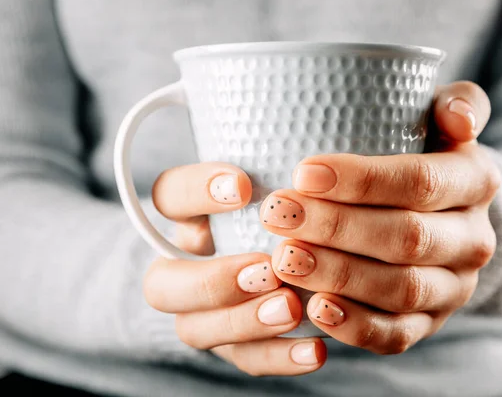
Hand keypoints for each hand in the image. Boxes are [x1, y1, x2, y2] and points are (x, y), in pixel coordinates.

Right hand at [143, 163, 325, 374]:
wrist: (275, 267)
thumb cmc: (280, 216)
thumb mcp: (274, 189)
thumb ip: (278, 180)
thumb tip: (313, 165)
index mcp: (187, 220)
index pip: (167, 197)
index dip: (195, 192)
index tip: (242, 187)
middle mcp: (183, 269)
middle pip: (162, 285)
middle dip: (212, 280)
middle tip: (265, 270)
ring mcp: (202, 314)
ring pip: (196, 330)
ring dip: (244, 322)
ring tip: (293, 308)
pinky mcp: (233, 346)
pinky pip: (245, 360)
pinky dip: (279, 358)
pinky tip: (315, 349)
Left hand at [260, 81, 499, 353]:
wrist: (451, 217)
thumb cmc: (427, 157)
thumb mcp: (445, 121)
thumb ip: (457, 103)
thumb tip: (460, 116)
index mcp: (476, 182)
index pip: (421, 182)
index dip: (362, 181)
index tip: (301, 174)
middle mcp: (474, 240)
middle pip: (406, 239)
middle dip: (336, 228)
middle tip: (278, 214)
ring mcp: (453, 289)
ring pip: (400, 290)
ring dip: (337, 276)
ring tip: (283, 259)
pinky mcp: (429, 324)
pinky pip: (396, 336)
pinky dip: (354, 326)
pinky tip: (313, 309)